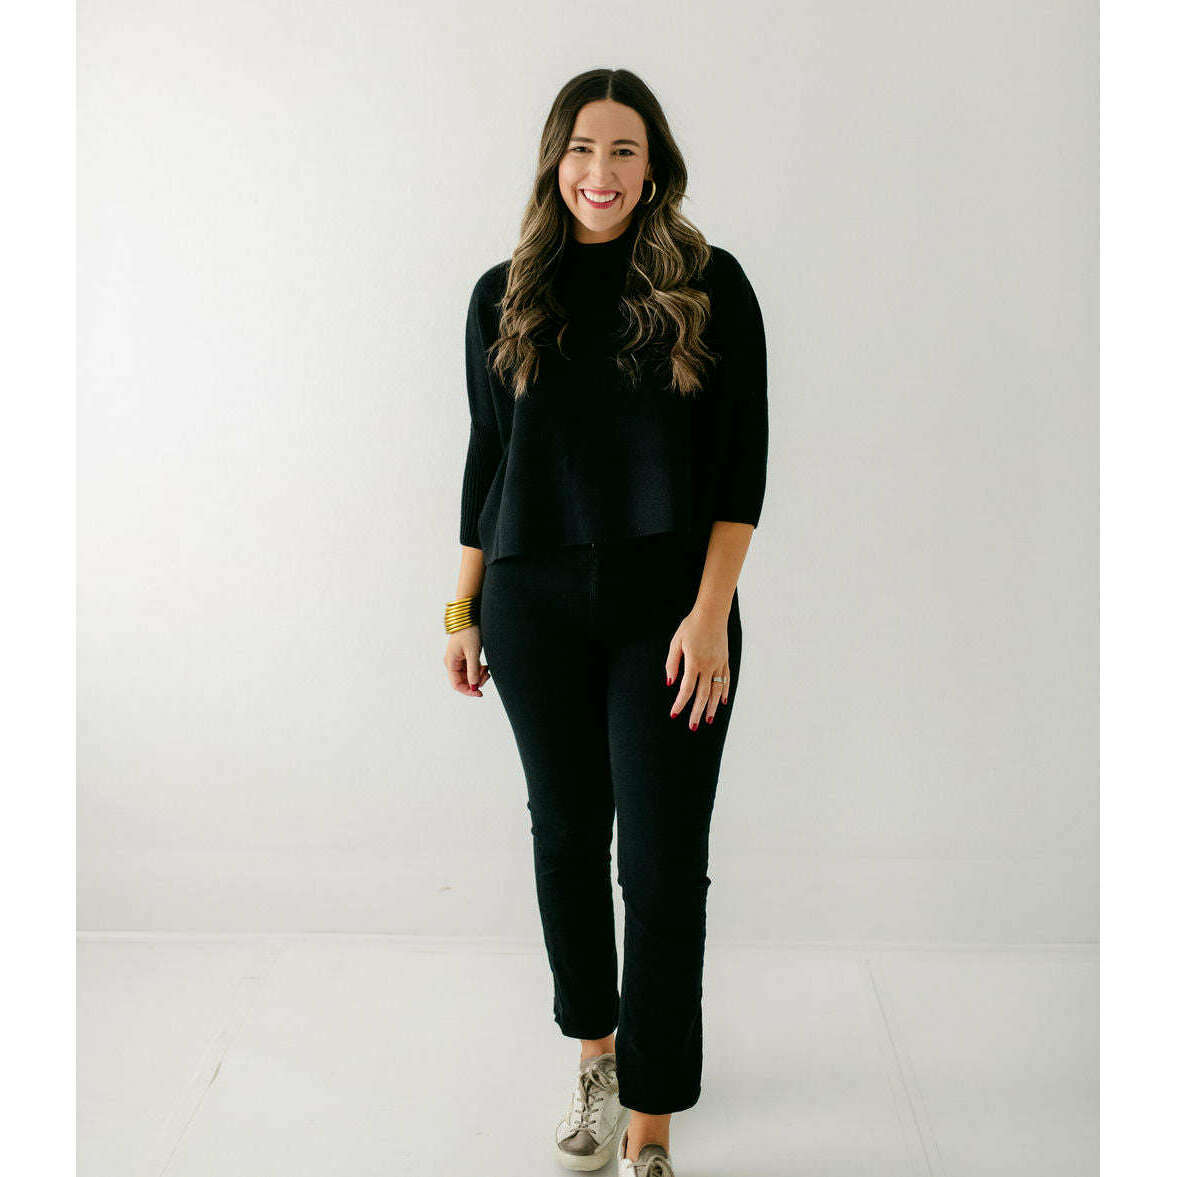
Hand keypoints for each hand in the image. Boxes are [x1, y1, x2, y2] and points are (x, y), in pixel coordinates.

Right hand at [444, 627, 490, 696]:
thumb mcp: (472, 652)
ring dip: (478, 676)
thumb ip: (473, 669)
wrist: (469, 615)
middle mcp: (452, 662)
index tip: (480, 693)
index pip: (457, 685)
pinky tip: (485, 667)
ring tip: (487, 670)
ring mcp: (458, 659)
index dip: (468, 691)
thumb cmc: (469, 631)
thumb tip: (474, 686)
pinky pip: (471, 668)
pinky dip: (478, 670)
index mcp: (450, 662)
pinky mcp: (464, 656)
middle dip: (475, 682)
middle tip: (487, 675)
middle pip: (463, 681)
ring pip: (468, 675)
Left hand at [665, 606, 730, 729]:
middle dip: (697, 712)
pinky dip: (724, 692)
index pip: (687, 688)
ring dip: (712, 707)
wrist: (712, 613)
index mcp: (694, 662)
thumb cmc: (691, 626)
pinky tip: (722, 703)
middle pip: (703, 695)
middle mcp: (709, 665)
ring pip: (717, 691)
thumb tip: (671, 683)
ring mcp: (719, 664)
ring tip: (708, 720)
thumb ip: (672, 663)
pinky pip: (726, 680)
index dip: (680, 703)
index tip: (674, 714)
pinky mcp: (725, 660)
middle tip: (693, 726)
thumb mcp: (676, 642)